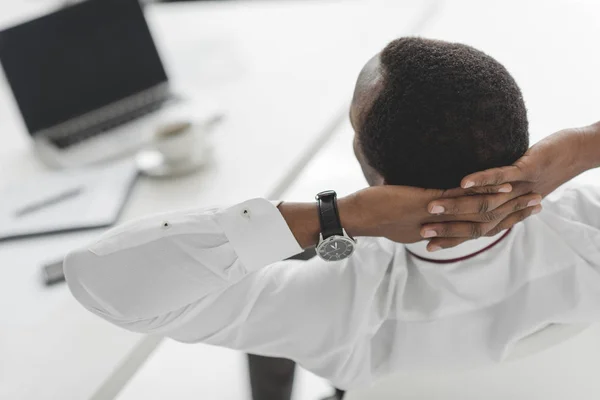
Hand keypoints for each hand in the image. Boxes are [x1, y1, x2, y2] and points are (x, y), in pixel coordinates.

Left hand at [342, 184, 541, 249]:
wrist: (354, 217)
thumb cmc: (374, 213)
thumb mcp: (403, 215)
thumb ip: (421, 211)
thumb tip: (428, 203)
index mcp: (435, 232)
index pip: (473, 230)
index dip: (499, 222)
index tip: (522, 214)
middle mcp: (438, 227)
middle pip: (482, 223)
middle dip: (512, 214)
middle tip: (537, 204)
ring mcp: (433, 216)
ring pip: (475, 212)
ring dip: (503, 202)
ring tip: (527, 193)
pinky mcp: (424, 204)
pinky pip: (457, 199)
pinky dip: (480, 191)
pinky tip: (498, 182)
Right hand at [420, 123, 599, 250]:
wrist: (575, 153)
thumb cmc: (540, 169)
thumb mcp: (512, 186)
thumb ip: (489, 195)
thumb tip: (461, 196)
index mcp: (506, 212)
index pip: (475, 231)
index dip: (451, 239)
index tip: (426, 245)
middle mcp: (511, 207)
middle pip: (476, 224)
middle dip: (448, 228)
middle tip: (422, 231)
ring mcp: (520, 190)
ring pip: (485, 203)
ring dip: (457, 206)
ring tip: (433, 208)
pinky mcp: (528, 170)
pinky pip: (503, 177)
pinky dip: (483, 180)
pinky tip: (463, 182)